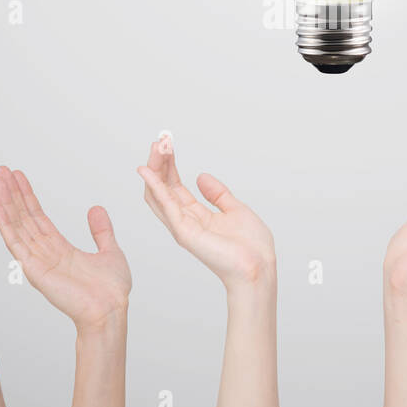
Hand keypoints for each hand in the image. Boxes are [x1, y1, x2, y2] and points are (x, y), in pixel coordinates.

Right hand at [0, 166, 130, 331]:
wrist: (110, 309)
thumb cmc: (110, 290)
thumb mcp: (110, 251)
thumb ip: (101, 231)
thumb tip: (95, 209)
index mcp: (60, 249)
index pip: (38, 217)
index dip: (27, 196)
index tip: (17, 177)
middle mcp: (44, 253)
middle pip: (23, 217)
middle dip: (12, 194)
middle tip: (0, 171)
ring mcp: (37, 261)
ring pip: (17, 225)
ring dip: (5, 202)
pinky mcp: (34, 269)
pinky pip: (15, 242)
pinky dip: (5, 224)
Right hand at [137, 140, 274, 290]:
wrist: (259, 267)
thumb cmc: (250, 247)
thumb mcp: (235, 210)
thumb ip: (217, 194)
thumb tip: (201, 176)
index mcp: (197, 216)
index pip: (175, 186)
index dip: (170, 165)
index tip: (168, 143)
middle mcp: (185, 221)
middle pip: (163, 187)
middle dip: (160, 162)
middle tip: (161, 139)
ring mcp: (182, 227)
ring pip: (158, 194)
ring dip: (155, 169)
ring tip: (156, 147)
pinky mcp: (185, 233)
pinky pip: (165, 206)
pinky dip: (155, 187)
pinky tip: (148, 171)